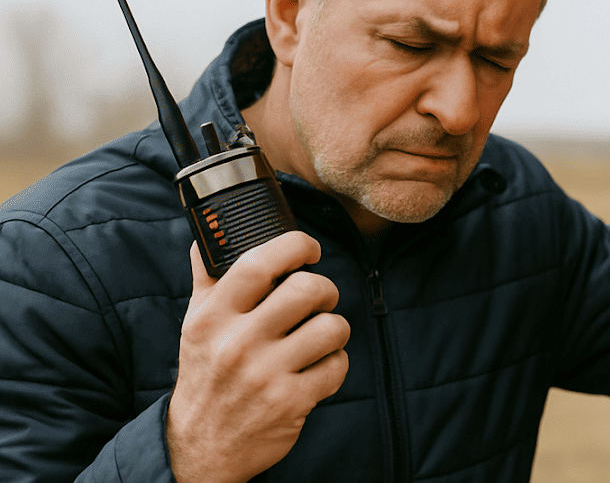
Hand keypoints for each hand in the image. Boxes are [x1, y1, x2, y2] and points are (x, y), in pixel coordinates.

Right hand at [167, 232, 349, 482]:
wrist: (201, 448)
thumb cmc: (206, 374)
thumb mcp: (196, 325)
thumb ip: (206, 278)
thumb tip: (206, 236)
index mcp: (213, 317)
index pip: (259, 262)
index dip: (295, 245)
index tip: (309, 249)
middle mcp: (237, 344)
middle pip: (307, 289)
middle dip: (325, 290)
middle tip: (320, 299)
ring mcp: (265, 375)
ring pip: (331, 327)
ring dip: (335, 328)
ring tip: (322, 334)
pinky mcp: (291, 403)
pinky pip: (337, 366)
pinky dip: (336, 363)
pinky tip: (319, 367)